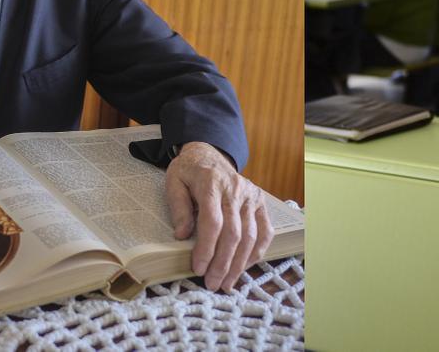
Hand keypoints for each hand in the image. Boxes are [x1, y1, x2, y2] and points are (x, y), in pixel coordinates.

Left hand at [165, 142, 273, 290]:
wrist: (208, 154)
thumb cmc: (189, 171)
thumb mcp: (174, 182)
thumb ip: (178, 207)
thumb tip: (183, 235)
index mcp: (211, 183)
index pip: (213, 221)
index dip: (206, 249)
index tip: (198, 269)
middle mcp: (235, 189)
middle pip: (233, 233)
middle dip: (223, 263)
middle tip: (212, 284)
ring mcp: (251, 196)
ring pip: (250, 236)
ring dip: (239, 263)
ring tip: (227, 282)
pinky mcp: (260, 202)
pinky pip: (265, 230)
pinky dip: (257, 251)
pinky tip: (245, 266)